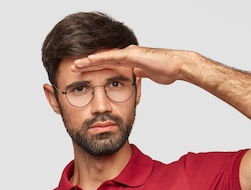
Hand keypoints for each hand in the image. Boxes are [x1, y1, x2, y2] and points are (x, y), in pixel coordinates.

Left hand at [71, 45, 189, 84]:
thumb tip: (134, 74)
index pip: (107, 65)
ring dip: (89, 61)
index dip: (94, 69)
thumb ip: (140, 73)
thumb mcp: (148, 74)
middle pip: (102, 60)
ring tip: (75, 65)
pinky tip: (89, 60)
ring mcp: (129, 53)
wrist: (177, 66)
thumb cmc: (167, 70)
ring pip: (104, 57)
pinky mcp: (132, 54)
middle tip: (72, 68)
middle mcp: (127, 54)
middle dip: (87, 64)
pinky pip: (112, 57)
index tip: (82, 73)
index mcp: (130, 60)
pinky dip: (99, 58)